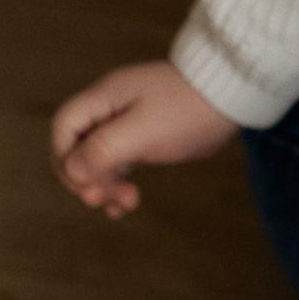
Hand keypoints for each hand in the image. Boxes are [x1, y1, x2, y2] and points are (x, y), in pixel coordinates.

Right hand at [52, 61, 237, 219]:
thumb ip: (103, 149)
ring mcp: (129, 122)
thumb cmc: (189, 109)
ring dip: (105, 185)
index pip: (64, 126)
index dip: (64, 158)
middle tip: (105, 200)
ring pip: (99, 159)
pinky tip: (127, 204)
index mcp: (106, 97)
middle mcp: (112, 107)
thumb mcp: (143, 131)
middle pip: (78, 146)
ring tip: (126, 204)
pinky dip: (119, 183)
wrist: (234, 95)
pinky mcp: (147, 135)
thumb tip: (71, 171)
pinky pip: (121, 162)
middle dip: (86, 177)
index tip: (85, 183)